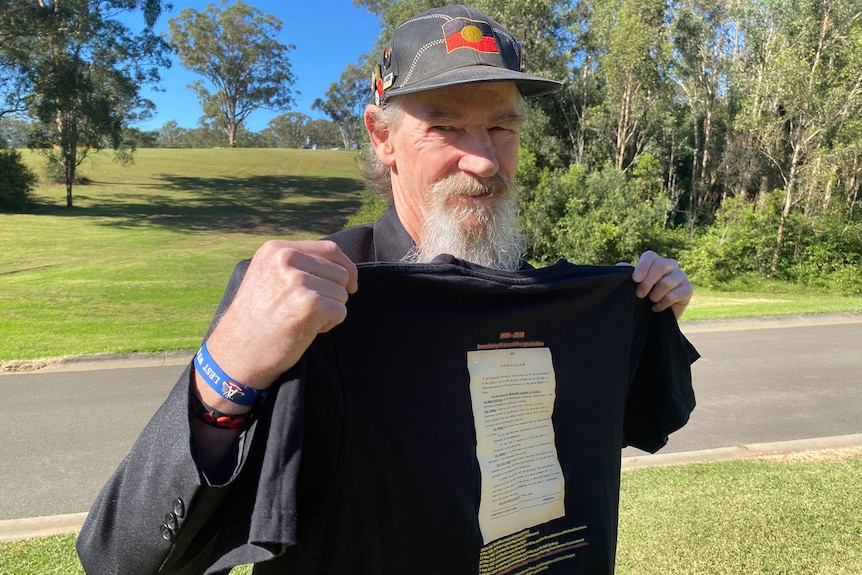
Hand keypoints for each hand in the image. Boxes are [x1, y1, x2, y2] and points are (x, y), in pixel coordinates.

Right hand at [198, 240, 357, 409]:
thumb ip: (297, 265)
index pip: (329, 249)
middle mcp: (287, 259)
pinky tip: (306, 330)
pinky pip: (340, 311)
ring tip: (302, 320)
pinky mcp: (309, 303)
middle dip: (334, 293)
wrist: (237, 353)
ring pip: (342, 293)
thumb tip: (339, 264)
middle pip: (340, 271)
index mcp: (277, 249)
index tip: (348, 284)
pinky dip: (329, 324)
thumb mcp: (269, 277)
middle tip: (309, 311)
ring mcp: (298, 280)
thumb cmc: (256, 320)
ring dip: (330, 311)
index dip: (345, 268)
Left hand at [619, 250, 692, 318]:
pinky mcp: (688, 289)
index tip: (635, 279)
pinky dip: (663, 303)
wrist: (656, 316)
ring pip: (667, 282)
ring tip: (651, 301)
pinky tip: (658, 307)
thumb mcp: (633, 286)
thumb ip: (627, 275)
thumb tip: (620, 266)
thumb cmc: (643, 298)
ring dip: (655, 295)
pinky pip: (674, 295)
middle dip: (647, 282)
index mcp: (656, 261)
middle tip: (639, 294)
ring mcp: (681, 276)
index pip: (650, 256)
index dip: (642, 266)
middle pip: (661, 265)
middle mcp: (670, 265)